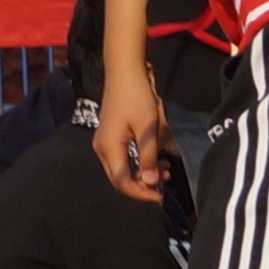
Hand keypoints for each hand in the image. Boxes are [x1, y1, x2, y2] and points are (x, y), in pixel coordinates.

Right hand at [91, 62, 170, 202]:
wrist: (124, 73)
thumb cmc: (136, 97)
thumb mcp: (148, 128)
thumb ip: (148, 157)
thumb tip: (151, 182)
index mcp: (109, 147)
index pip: (122, 182)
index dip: (140, 193)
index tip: (160, 195)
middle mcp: (102, 148)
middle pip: (119, 179)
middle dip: (143, 185)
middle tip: (166, 181)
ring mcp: (104, 143)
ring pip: (121, 170)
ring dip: (142, 174)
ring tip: (165, 169)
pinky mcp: (109, 138)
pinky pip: (122, 159)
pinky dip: (138, 164)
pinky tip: (155, 159)